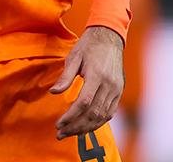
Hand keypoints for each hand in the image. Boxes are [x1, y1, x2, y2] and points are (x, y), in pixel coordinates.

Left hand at [50, 25, 124, 139]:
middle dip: (76, 127)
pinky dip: (97, 122)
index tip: (58, 124)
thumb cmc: (88, 46)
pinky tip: (85, 126)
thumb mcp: (73, 57)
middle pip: (93, 114)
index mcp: (97, 75)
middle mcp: (109, 85)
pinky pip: (109, 113)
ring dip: (86, 128)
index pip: (83, 103)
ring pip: (102, 117)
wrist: (109, 37)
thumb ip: (65, 77)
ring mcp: (116, 90)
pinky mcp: (119, 92)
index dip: (70, 116)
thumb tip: (54, 92)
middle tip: (60, 134)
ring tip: (70, 133)